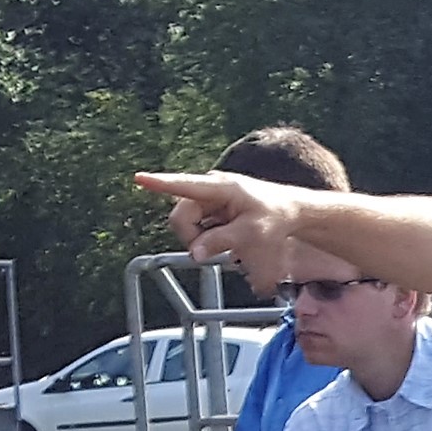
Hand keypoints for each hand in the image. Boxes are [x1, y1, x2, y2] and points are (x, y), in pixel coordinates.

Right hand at [138, 169, 294, 270]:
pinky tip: (227, 239)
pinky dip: (208, 240)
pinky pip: (198, 229)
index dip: (159, 183)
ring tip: (228, 243)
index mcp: (220, 187)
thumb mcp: (252, 232)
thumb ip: (222, 241)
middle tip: (217, 250)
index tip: (139, 178)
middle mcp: (210, 191)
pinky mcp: (212, 212)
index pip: (184, 185)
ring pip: (188, 226)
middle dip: (192, 237)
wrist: (292, 213)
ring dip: (202, 240)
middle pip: (181, 217)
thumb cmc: (276, 217)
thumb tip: (194, 252)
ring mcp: (210, 201)